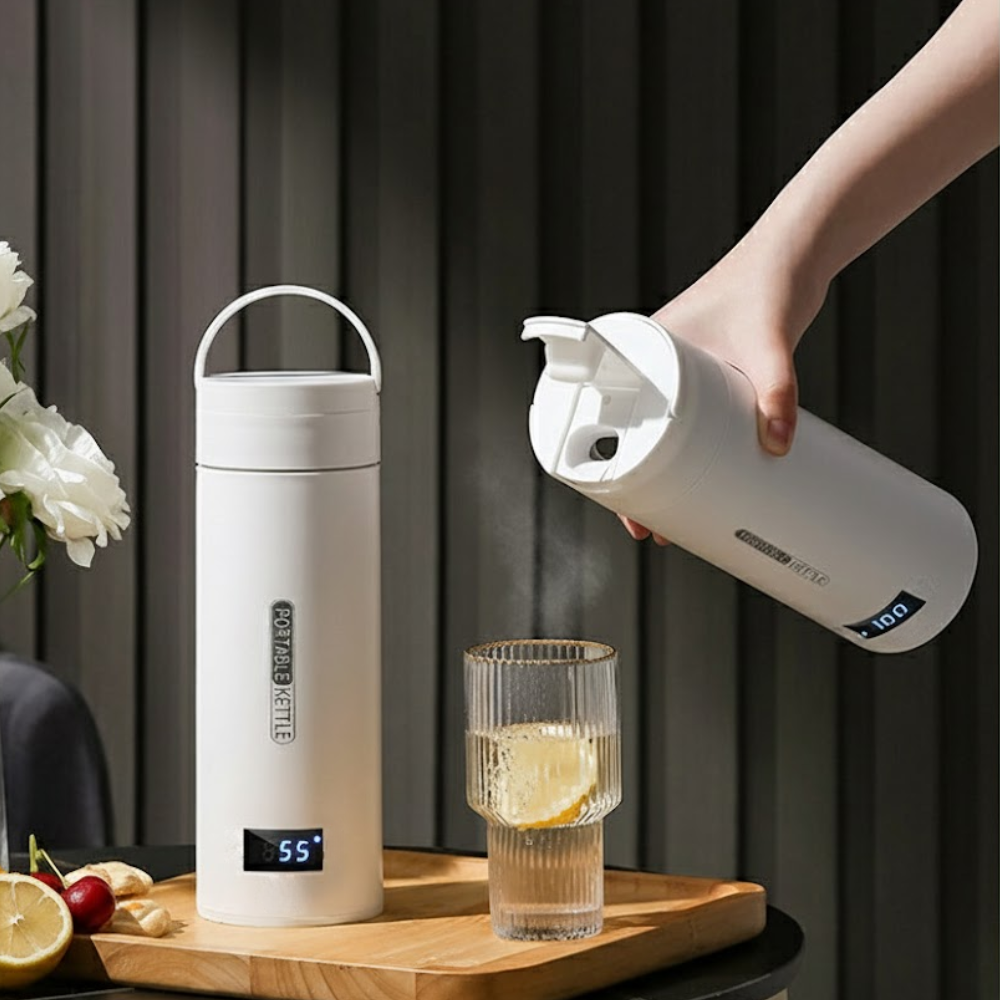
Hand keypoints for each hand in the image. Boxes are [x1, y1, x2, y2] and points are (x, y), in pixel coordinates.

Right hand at [619, 223, 830, 544]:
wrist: (796, 253)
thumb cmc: (765, 280)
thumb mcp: (767, 344)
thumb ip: (777, 392)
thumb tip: (780, 445)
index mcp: (643, 349)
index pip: (606, 410)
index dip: (605, 461)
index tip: (616, 500)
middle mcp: (656, 365)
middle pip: (631, 436)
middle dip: (637, 487)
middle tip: (651, 529)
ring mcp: (683, 374)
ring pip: (659, 436)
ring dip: (663, 478)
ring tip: (677, 519)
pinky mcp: (712, 381)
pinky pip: (688, 427)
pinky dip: (689, 458)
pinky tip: (706, 484)